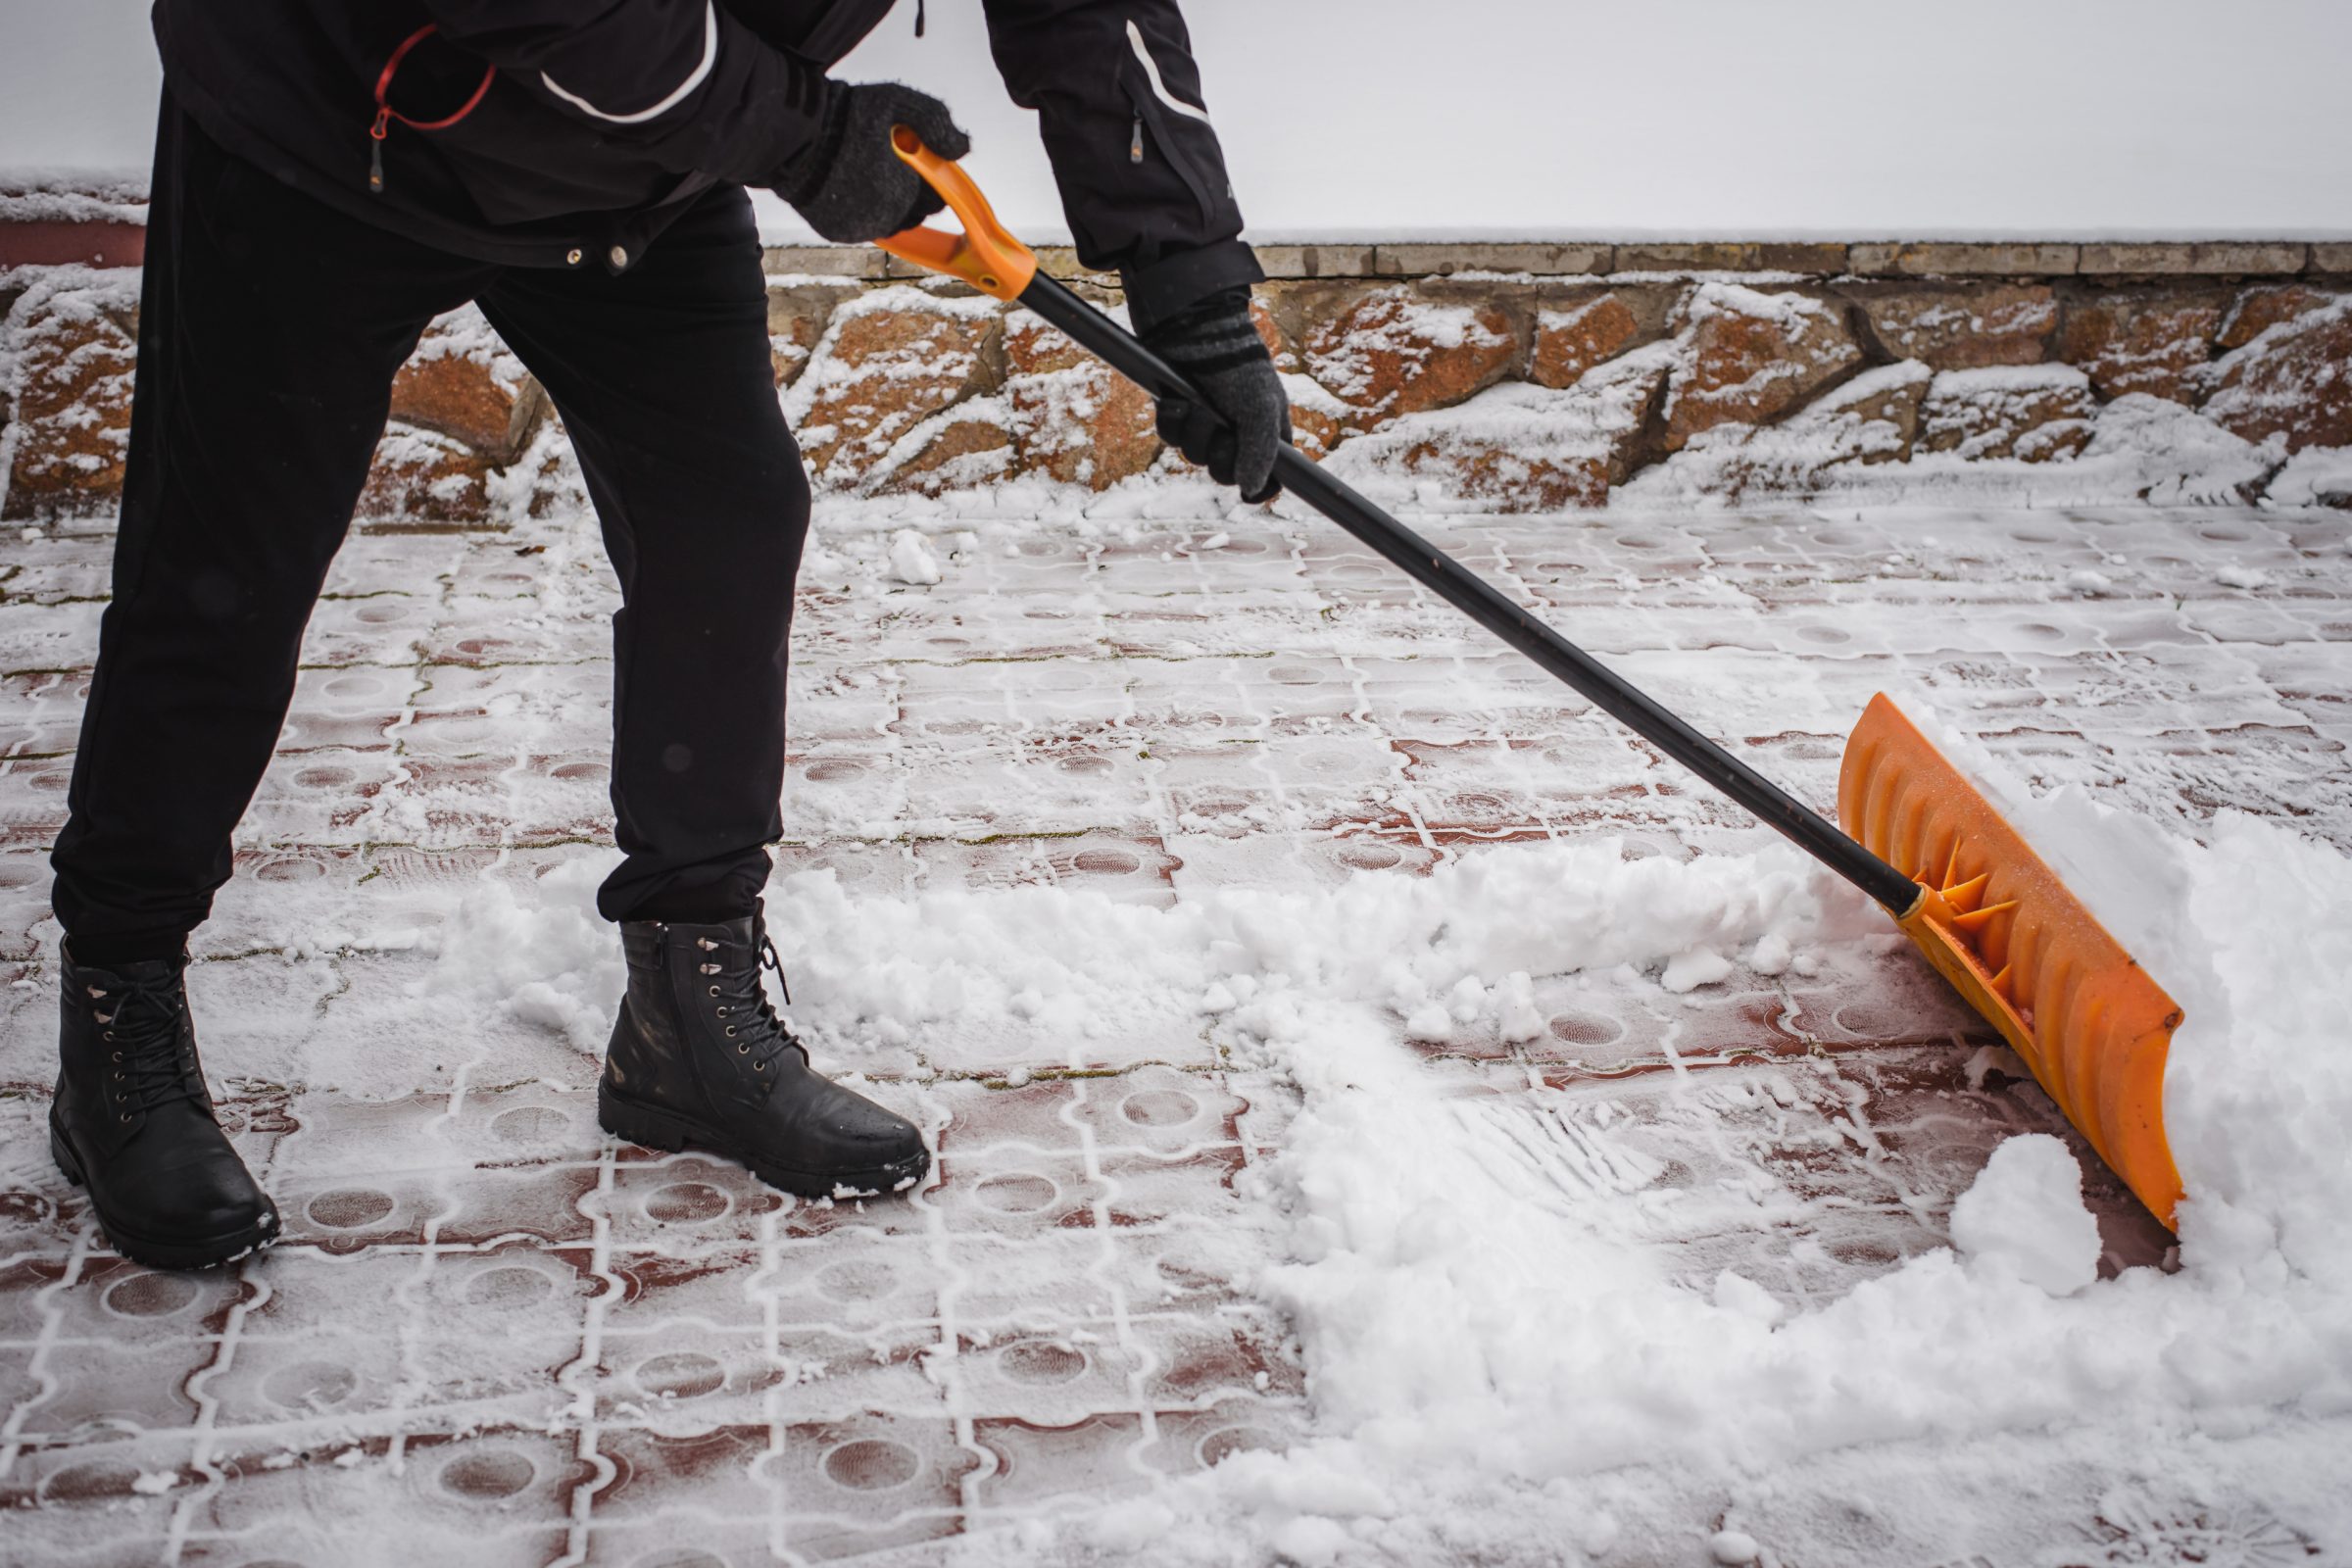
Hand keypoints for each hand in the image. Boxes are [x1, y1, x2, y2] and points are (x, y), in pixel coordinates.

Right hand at [776, 81, 968, 243]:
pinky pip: (863, 224)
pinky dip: (863, 208)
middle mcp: (881, 219)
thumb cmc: (846, 115)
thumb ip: (937, 123)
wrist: (790, 133)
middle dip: (908, 190)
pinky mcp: (837, 231)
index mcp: (900, 193)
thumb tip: (963, 146)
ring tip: (869, 169)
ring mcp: (857, 228)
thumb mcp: (899, 103)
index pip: (935, 199)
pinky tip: (852, 182)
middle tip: (889, 160)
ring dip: (887, 200)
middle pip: (912, 212)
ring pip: (889, 220)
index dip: (929, 178)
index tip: (915, 159)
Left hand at [1143, 287, 1290, 502]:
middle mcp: (1236, 433)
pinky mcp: (1177, 413)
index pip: (1267, 477)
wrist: (1199, 329)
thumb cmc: (1239, 366)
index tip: (1248, 491)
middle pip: (1224, 473)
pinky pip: (1170, 437)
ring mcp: (1204, 424)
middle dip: (1219, 455)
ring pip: (1194, 456)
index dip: (1258, 488)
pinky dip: (1173, 421)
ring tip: (1198, 405)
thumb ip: (1260, 452)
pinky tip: (1178, 402)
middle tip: (1222, 431)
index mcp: (1266, 433)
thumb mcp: (1261, 408)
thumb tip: (1249, 490)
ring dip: (1195, 433)